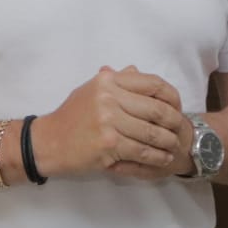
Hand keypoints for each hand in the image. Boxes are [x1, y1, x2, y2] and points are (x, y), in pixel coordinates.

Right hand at [31, 66, 186, 177]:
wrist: (49, 142)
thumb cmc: (71, 116)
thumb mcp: (90, 90)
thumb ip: (115, 81)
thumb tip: (136, 70)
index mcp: (108, 81)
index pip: (152, 83)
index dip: (171, 96)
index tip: (176, 106)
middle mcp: (110, 98)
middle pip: (157, 109)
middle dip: (174, 121)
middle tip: (179, 129)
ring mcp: (109, 122)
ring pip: (152, 132)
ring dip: (168, 141)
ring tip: (174, 145)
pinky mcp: (109, 145)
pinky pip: (142, 151)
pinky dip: (157, 156)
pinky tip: (163, 158)